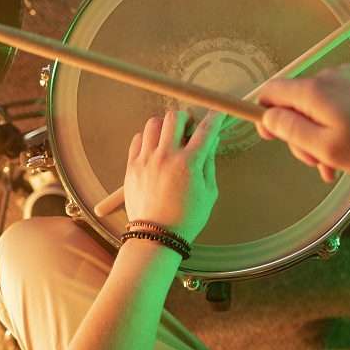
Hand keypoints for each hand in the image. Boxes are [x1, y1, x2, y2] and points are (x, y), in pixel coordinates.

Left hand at [123, 110, 220, 240]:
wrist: (156, 236)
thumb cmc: (186, 218)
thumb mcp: (209, 193)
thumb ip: (209, 163)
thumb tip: (211, 141)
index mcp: (189, 164)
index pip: (206, 130)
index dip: (215, 117)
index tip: (218, 112)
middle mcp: (166, 157)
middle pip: (174, 117)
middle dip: (185, 118)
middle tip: (189, 130)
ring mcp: (146, 160)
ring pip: (153, 124)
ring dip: (165, 126)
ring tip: (170, 139)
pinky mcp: (132, 166)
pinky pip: (138, 138)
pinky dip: (148, 138)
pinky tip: (155, 149)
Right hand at [255, 65, 349, 180]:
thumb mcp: (327, 148)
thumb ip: (291, 131)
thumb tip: (267, 116)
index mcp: (314, 91)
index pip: (272, 91)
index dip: (263, 114)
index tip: (268, 137)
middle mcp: (329, 76)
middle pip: (295, 103)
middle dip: (300, 135)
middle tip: (317, 165)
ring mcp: (349, 77)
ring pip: (318, 107)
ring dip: (320, 136)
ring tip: (338, 165)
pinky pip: (338, 103)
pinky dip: (337, 125)